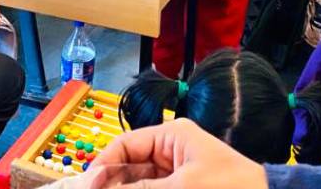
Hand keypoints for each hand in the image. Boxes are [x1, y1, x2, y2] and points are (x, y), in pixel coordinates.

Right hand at [92, 118, 267, 188]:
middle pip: (127, 168)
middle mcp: (170, 153)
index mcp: (173, 136)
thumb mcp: (182, 187)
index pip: (125, 145)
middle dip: (109, 183)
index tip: (86, 185)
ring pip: (136, 185)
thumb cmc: (234, 186)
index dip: (102, 165)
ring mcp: (176, 176)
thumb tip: (103, 188)